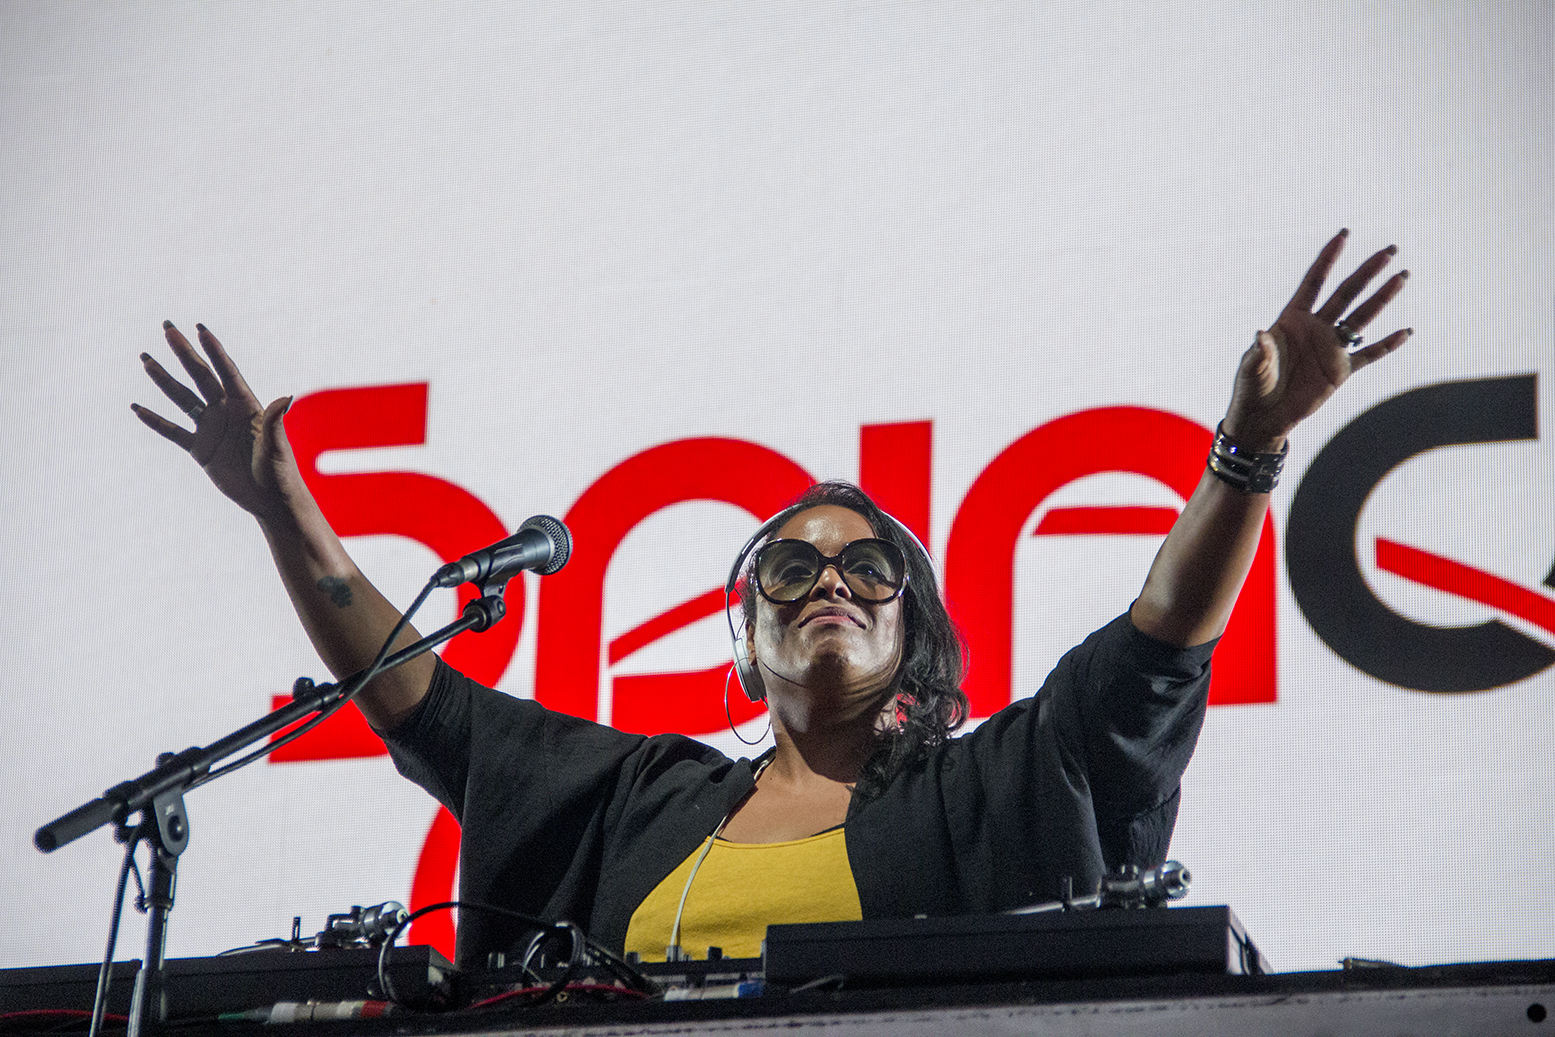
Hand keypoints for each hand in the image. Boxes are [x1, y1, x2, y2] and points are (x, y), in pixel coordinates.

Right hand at [132, 322, 299, 523]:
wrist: (270, 500)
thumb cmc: (280, 472)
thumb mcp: (276, 445)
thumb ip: (275, 421)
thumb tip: (286, 397)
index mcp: (246, 406)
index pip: (227, 371)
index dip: (214, 350)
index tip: (200, 329)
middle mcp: (226, 411)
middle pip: (200, 376)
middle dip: (184, 352)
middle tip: (167, 327)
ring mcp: (211, 429)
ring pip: (183, 398)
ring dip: (164, 380)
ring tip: (146, 360)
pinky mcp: (200, 449)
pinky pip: (173, 432)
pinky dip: (155, 421)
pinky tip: (137, 408)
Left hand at [1224, 229, 1411, 448]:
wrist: (1263, 417)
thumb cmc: (1252, 388)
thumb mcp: (1251, 367)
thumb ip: (1259, 350)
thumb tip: (1260, 335)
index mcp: (1292, 319)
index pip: (1314, 282)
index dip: (1328, 259)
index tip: (1343, 235)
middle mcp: (1315, 328)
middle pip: (1346, 293)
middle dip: (1367, 271)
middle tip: (1389, 250)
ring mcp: (1330, 348)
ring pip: (1362, 317)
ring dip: (1382, 298)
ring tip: (1401, 277)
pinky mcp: (1340, 371)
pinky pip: (1369, 355)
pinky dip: (1387, 345)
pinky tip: (1406, 332)